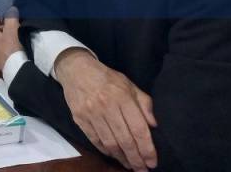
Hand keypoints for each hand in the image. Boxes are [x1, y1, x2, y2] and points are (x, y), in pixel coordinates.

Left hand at [0, 7, 22, 69]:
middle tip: (12, 24)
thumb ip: (11, 19)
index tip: (5, 16)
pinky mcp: (0, 60)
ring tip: (15, 33)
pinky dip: (6, 43)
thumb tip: (11, 9)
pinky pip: (1, 48)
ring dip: (4, 35)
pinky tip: (15, 45)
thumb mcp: (12, 31)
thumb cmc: (11, 48)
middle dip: (1, 26)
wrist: (15, 70)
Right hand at [54, 49, 157, 170]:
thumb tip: (153, 125)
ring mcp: (91, 113)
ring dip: (122, 158)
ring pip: (110, 143)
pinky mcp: (79, 118)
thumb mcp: (129, 84)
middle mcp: (107, 106)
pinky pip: (95, 140)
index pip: (138, 129)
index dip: (147, 149)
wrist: (76, 69)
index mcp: (122, 97)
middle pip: (125, 140)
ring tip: (130, 165)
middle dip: (136, 159)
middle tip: (143, 170)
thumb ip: (144, 103)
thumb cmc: (106, 77)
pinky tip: (114, 155)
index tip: (152, 162)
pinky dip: (106, 151)